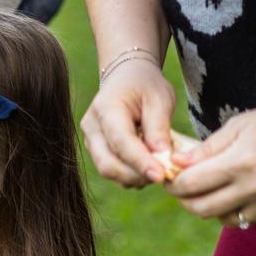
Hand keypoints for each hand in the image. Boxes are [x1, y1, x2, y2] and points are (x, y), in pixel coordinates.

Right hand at [81, 56, 177, 186]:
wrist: (127, 78)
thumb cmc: (145, 86)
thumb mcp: (160, 98)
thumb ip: (159, 127)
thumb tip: (162, 158)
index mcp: (106, 107)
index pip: (121, 142)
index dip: (140, 162)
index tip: (162, 175)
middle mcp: (91, 126)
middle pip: (108, 163)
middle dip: (137, 175)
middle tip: (165, 175)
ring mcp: (89, 140)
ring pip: (108, 171)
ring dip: (135, 177)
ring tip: (158, 167)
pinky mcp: (95, 150)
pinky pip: (111, 170)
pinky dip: (130, 175)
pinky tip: (147, 165)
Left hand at [166, 84, 255, 225]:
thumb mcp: (242, 125)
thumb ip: (208, 148)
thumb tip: (176, 164)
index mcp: (241, 162)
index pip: (191, 185)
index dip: (174, 185)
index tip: (169, 180)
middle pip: (203, 210)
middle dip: (187, 202)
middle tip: (184, 191)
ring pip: (228, 220)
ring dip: (215, 208)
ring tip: (218, 189)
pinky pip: (254, 219)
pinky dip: (245, 208)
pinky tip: (250, 190)